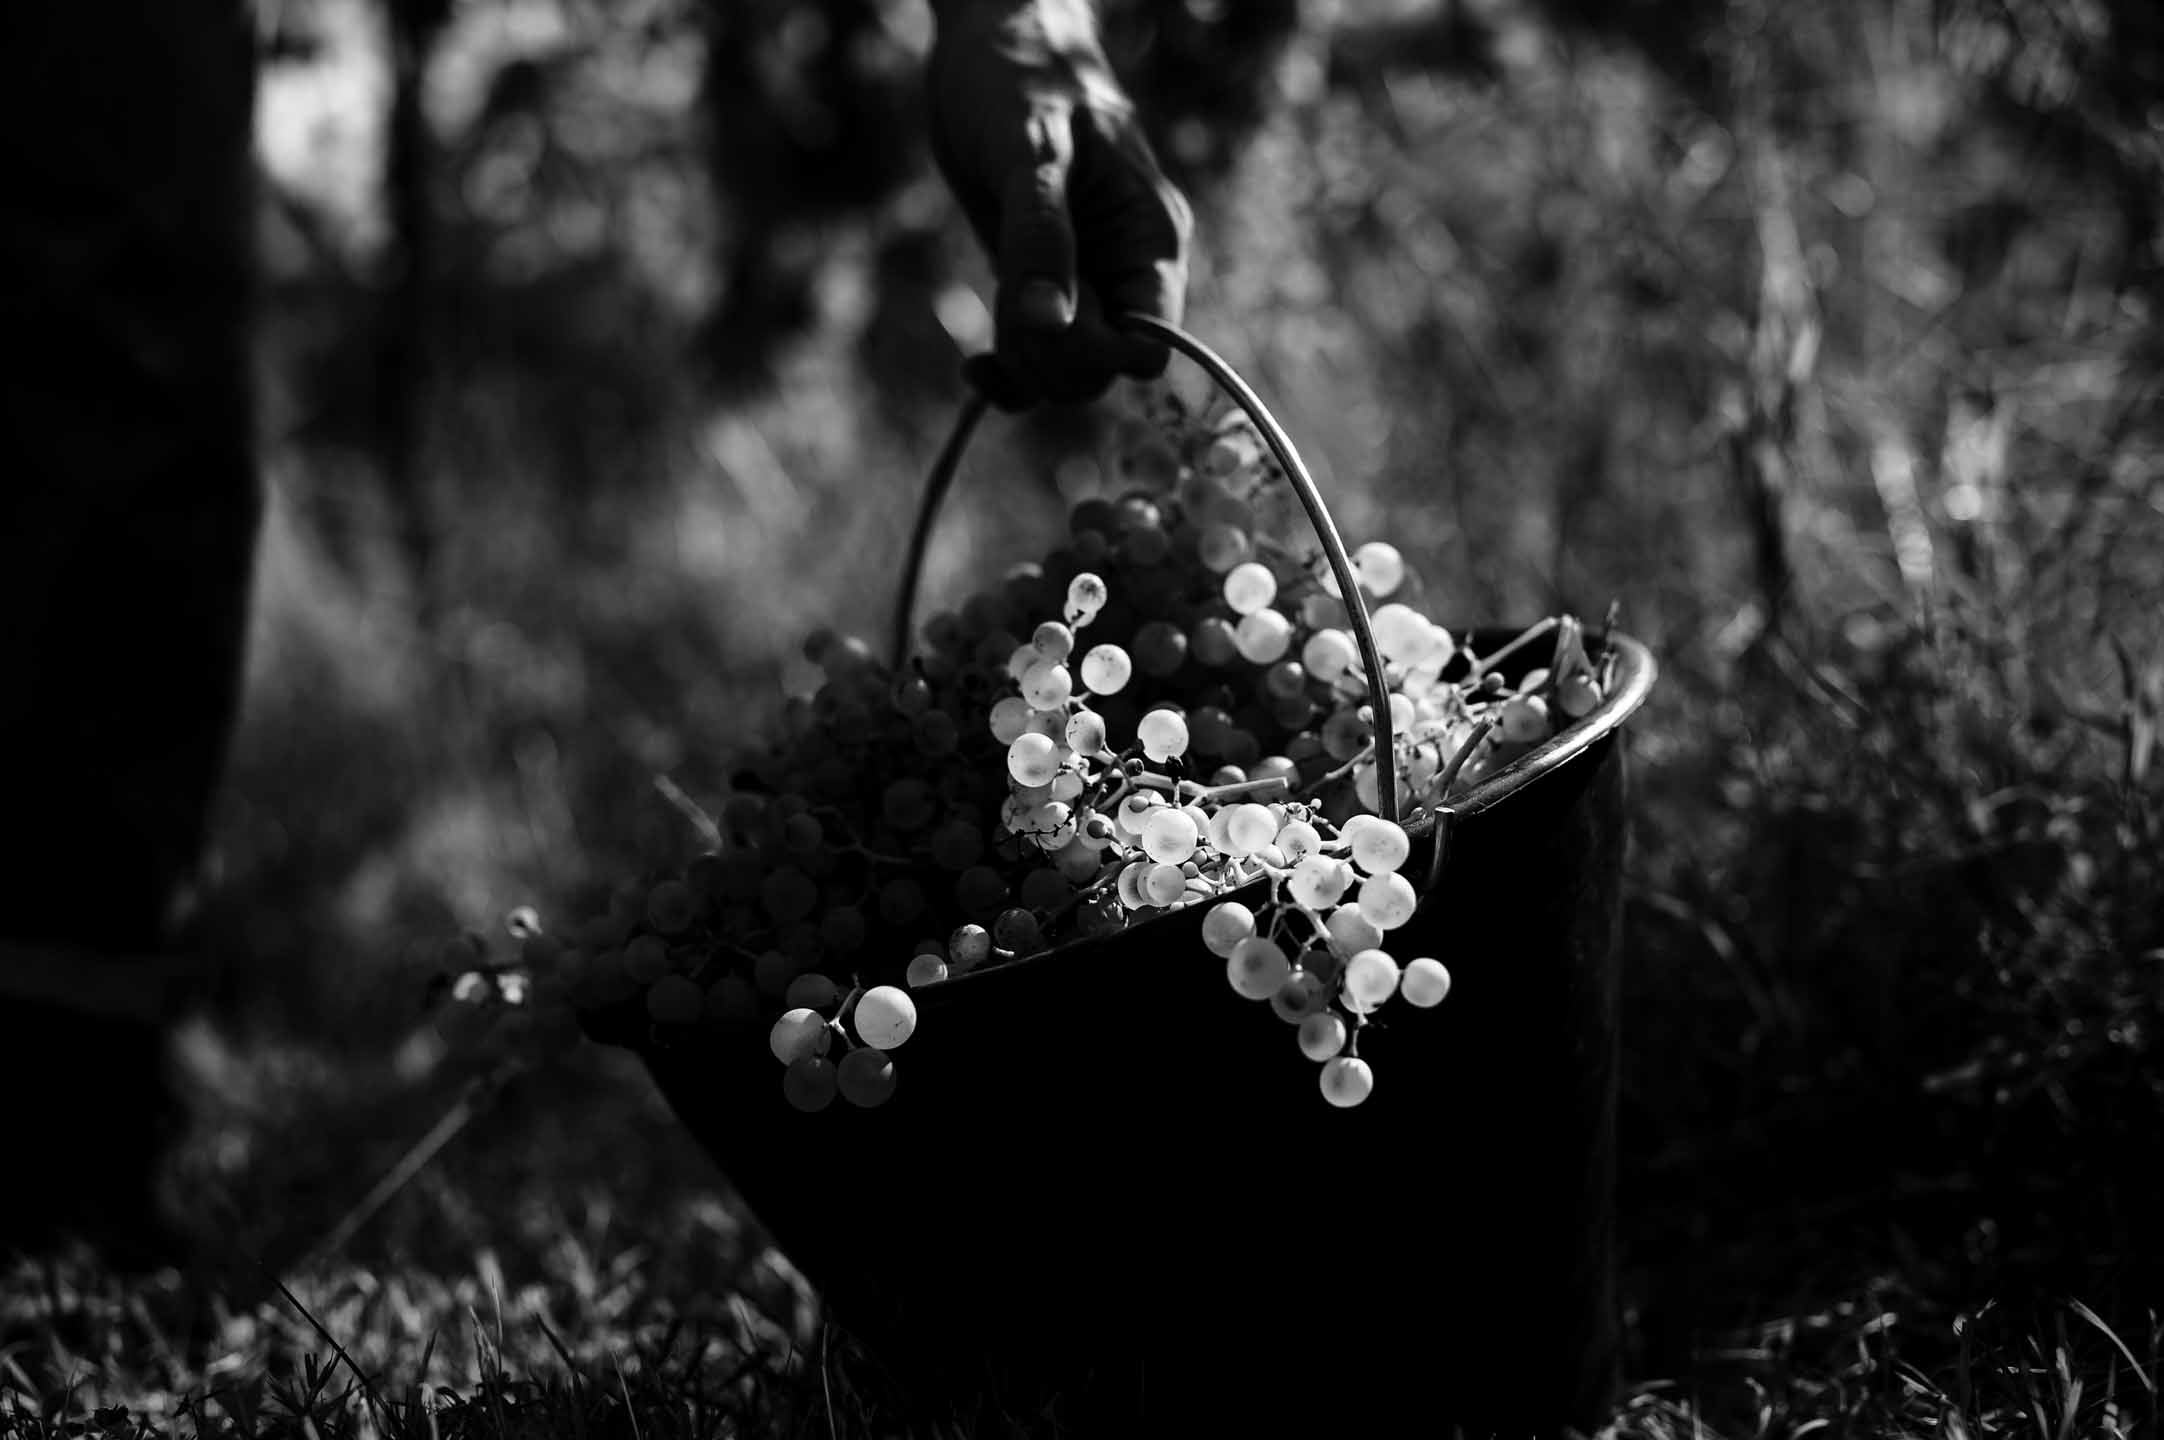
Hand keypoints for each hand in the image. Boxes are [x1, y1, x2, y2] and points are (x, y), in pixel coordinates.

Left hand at [928, 0, 1192, 407]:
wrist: (991, 43)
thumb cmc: (1018, 80)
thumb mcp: (1029, 152)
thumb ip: (1040, 238)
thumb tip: (1050, 326)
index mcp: (1151, 240)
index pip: (1150, 346)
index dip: (1097, 353)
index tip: (1046, 322)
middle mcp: (1129, 270)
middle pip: (1108, 369)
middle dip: (1053, 358)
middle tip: (1004, 310)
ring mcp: (1089, 281)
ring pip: (1073, 371)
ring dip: (1026, 367)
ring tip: (986, 333)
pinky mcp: (1049, 287)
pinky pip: (1043, 358)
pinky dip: (1011, 372)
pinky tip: (976, 366)